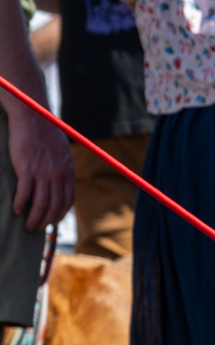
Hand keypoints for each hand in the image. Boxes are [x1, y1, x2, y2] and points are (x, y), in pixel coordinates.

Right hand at [6, 107, 73, 230]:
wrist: (32, 116)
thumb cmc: (45, 132)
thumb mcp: (63, 152)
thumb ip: (63, 168)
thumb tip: (61, 182)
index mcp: (68, 172)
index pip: (67, 201)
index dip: (60, 215)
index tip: (52, 221)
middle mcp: (58, 175)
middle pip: (54, 207)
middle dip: (46, 221)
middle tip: (37, 228)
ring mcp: (43, 173)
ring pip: (40, 204)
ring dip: (34, 218)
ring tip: (28, 225)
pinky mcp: (26, 169)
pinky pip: (25, 194)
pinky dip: (21, 205)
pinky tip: (16, 211)